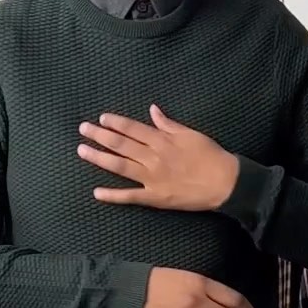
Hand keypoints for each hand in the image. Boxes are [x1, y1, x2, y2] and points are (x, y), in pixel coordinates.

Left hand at [77, 105, 239, 210]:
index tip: (102, 118)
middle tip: (83, 129)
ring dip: (99, 158)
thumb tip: (152, 110)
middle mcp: (153, 157)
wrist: (225, 182)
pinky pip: (130, 196)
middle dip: (100, 135)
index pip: (133, 129)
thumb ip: (168, 123)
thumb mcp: (191, 134)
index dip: (116, 123)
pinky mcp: (155, 197)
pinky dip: (112, 195)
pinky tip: (96, 192)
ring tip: (82, 151)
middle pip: (121, 144)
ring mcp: (152, 178)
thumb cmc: (211, 155)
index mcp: (162, 140)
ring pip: (120, 166)